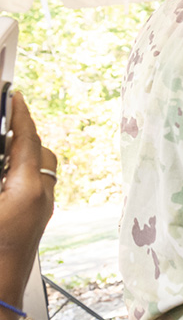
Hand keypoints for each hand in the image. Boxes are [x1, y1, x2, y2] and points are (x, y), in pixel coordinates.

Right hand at [0, 92, 55, 306]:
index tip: (12, 95)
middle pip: (40, 152)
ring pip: (38, 171)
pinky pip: (32, 188)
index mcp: (27, 190)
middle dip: (20, 135)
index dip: (18, 114)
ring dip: (20, 155)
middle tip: (0, 121)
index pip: (27, 139)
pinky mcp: (33, 224)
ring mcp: (40, 213)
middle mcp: (41, 199)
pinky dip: (18, 175)